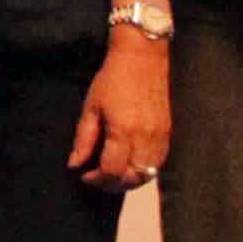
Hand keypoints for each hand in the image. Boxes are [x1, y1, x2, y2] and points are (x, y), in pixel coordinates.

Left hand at [69, 26, 171, 190]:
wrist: (143, 57)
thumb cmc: (114, 78)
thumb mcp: (91, 107)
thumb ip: (83, 139)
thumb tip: (74, 164)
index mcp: (123, 130)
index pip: (112, 171)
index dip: (97, 179)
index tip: (85, 175)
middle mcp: (145, 137)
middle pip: (132, 178)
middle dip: (112, 184)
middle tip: (97, 178)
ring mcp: (160, 136)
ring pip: (148, 175)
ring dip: (129, 180)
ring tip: (112, 173)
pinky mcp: (168, 133)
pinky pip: (159, 163)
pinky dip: (144, 170)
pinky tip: (130, 163)